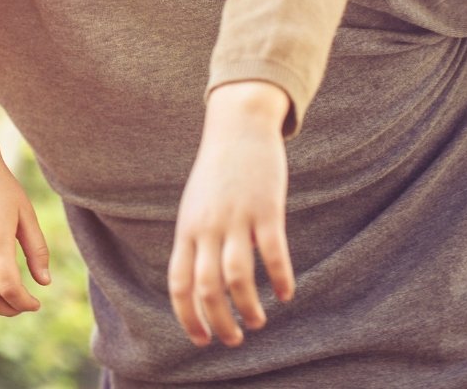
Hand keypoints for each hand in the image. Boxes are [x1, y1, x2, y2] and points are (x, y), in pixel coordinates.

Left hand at [167, 81, 293, 348]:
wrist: (237, 127)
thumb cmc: (217, 173)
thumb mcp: (195, 207)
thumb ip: (195, 241)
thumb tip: (197, 282)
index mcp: (188, 229)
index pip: (179, 283)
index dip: (188, 317)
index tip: (202, 340)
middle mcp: (208, 227)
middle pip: (207, 287)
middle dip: (219, 321)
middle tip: (234, 339)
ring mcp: (237, 218)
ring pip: (237, 276)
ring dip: (248, 307)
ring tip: (258, 322)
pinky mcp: (266, 210)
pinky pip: (273, 253)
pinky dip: (280, 279)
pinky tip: (287, 294)